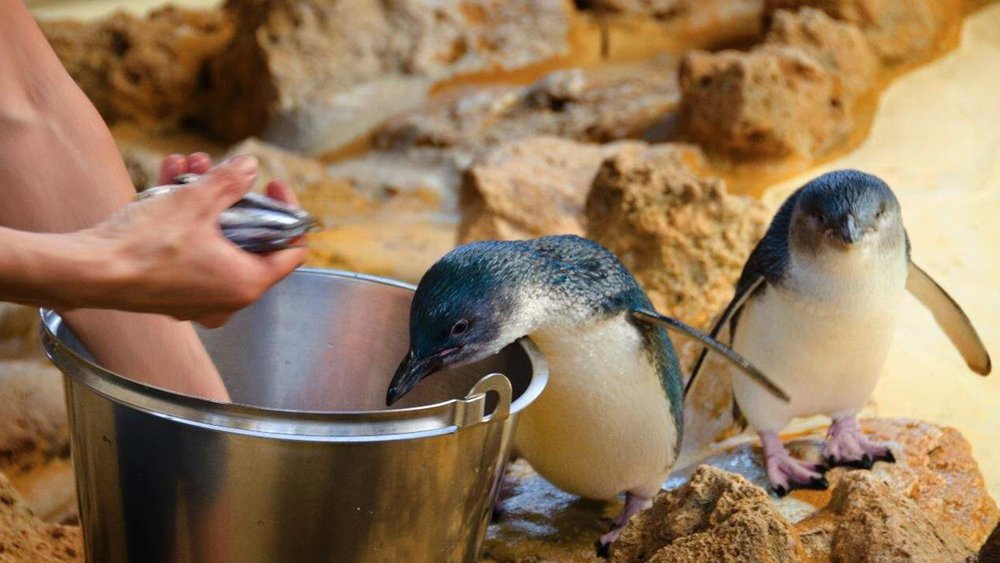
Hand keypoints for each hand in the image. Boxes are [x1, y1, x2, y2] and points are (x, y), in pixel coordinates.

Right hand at [81, 154, 306, 326]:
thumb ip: (230, 182)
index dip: (287, 211)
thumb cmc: (146, 245)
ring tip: (190, 165)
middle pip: (249, 240)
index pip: (292, 250)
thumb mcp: (196, 203)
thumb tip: (250, 166)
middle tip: (222, 170)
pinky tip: (169, 179)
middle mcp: (228, 299)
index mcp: (248, 283)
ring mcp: (199, 299)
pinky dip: (183, 219)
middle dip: (233, 196)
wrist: (89, 271)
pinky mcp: (171, 292)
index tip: (272, 184)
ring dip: (203, 199)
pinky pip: (190, 250)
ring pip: (215, 240)